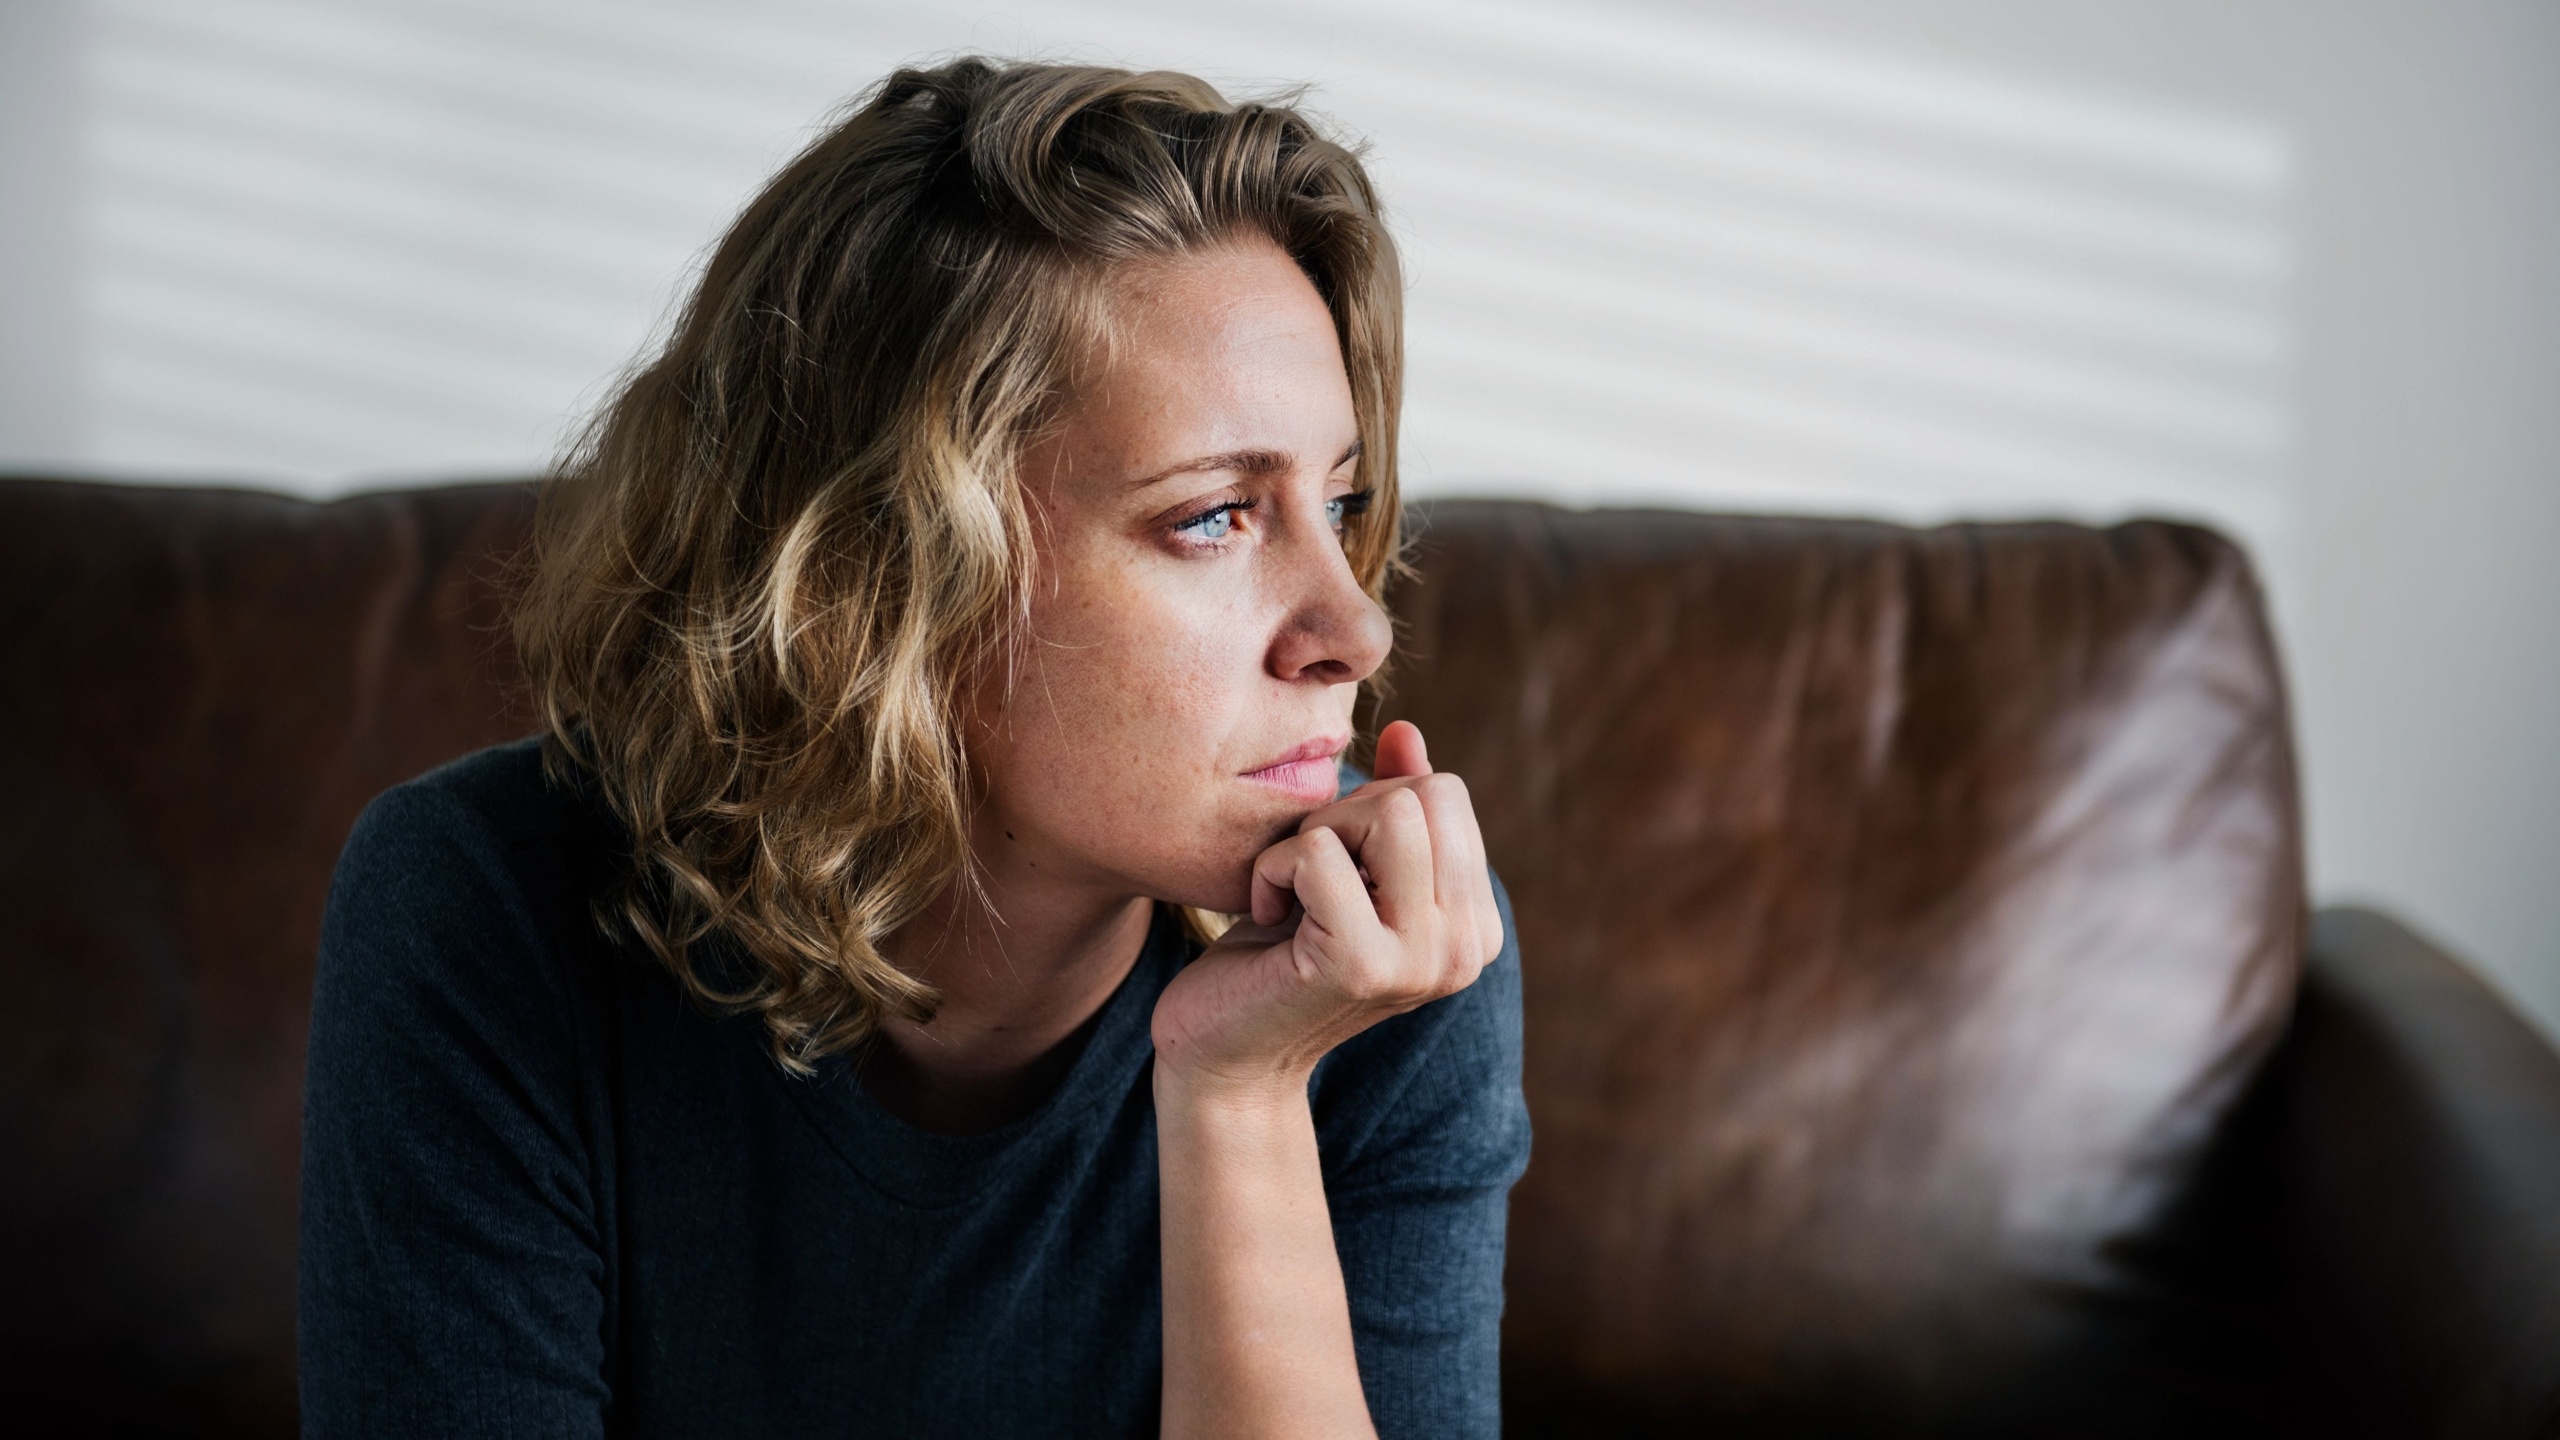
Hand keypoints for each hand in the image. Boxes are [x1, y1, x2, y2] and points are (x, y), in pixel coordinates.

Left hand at [1150, 721, 1503, 1096]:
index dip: (1372, 806)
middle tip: (1307, 876)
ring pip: (1389, 813)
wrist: (1225, 1055)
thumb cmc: (1277, 954)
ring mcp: (1422, 960)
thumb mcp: (1344, 869)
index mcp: (1475, 924)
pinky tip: (1268, 917)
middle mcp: (1466, 948)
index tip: (1336, 867)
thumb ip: (1389, 806)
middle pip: (1426, 794)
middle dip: (1348, 812)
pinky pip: (1319, 853)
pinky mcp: (1362, 966)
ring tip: (1294, 891)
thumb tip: (1406, 732)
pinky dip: (1273, 868)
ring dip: (1316, 835)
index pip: (1447, 793)